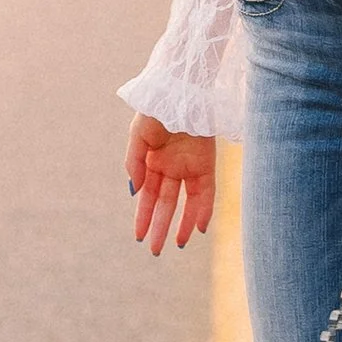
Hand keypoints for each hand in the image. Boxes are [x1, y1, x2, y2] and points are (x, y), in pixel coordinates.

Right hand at [126, 113, 216, 252]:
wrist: (181, 90)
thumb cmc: (156, 109)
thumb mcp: (138, 136)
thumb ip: (134, 163)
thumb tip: (135, 191)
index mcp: (152, 162)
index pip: (148, 196)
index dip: (143, 216)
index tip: (139, 236)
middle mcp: (171, 167)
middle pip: (165, 203)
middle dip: (160, 227)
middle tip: (155, 251)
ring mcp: (189, 166)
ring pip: (186, 202)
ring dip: (181, 224)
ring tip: (176, 245)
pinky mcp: (207, 164)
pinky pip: (206, 192)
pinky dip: (203, 210)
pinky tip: (198, 228)